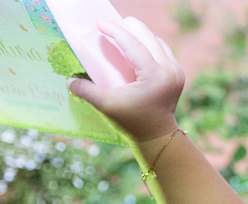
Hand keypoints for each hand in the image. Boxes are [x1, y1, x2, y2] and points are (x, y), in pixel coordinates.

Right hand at [68, 17, 183, 142]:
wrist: (158, 136)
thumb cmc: (132, 122)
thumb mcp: (107, 106)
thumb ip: (87, 92)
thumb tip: (69, 81)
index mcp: (154, 76)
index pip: (134, 45)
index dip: (115, 31)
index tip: (100, 23)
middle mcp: (169, 70)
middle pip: (148, 37)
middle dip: (128, 27)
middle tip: (110, 24)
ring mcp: (176, 71)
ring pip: (157, 42)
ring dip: (140, 34)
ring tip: (123, 31)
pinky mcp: (178, 74)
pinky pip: (163, 50)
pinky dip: (150, 44)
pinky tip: (137, 44)